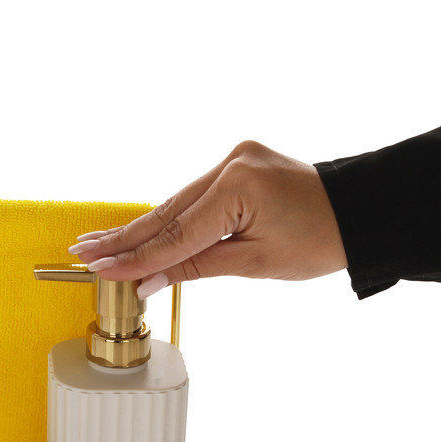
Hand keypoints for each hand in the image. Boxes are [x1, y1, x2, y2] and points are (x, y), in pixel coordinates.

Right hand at [69, 141, 347, 297]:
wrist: (359, 212)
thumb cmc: (320, 240)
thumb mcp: (254, 262)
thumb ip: (194, 267)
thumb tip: (147, 282)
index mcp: (239, 186)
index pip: (175, 234)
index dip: (135, 258)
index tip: (100, 270)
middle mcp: (231, 163)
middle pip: (166, 213)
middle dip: (123, 237)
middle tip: (81, 250)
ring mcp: (234, 159)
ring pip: (176, 204)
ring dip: (139, 228)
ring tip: (97, 242)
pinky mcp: (237, 164)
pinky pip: (192, 197)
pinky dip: (167, 218)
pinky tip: (137, 229)